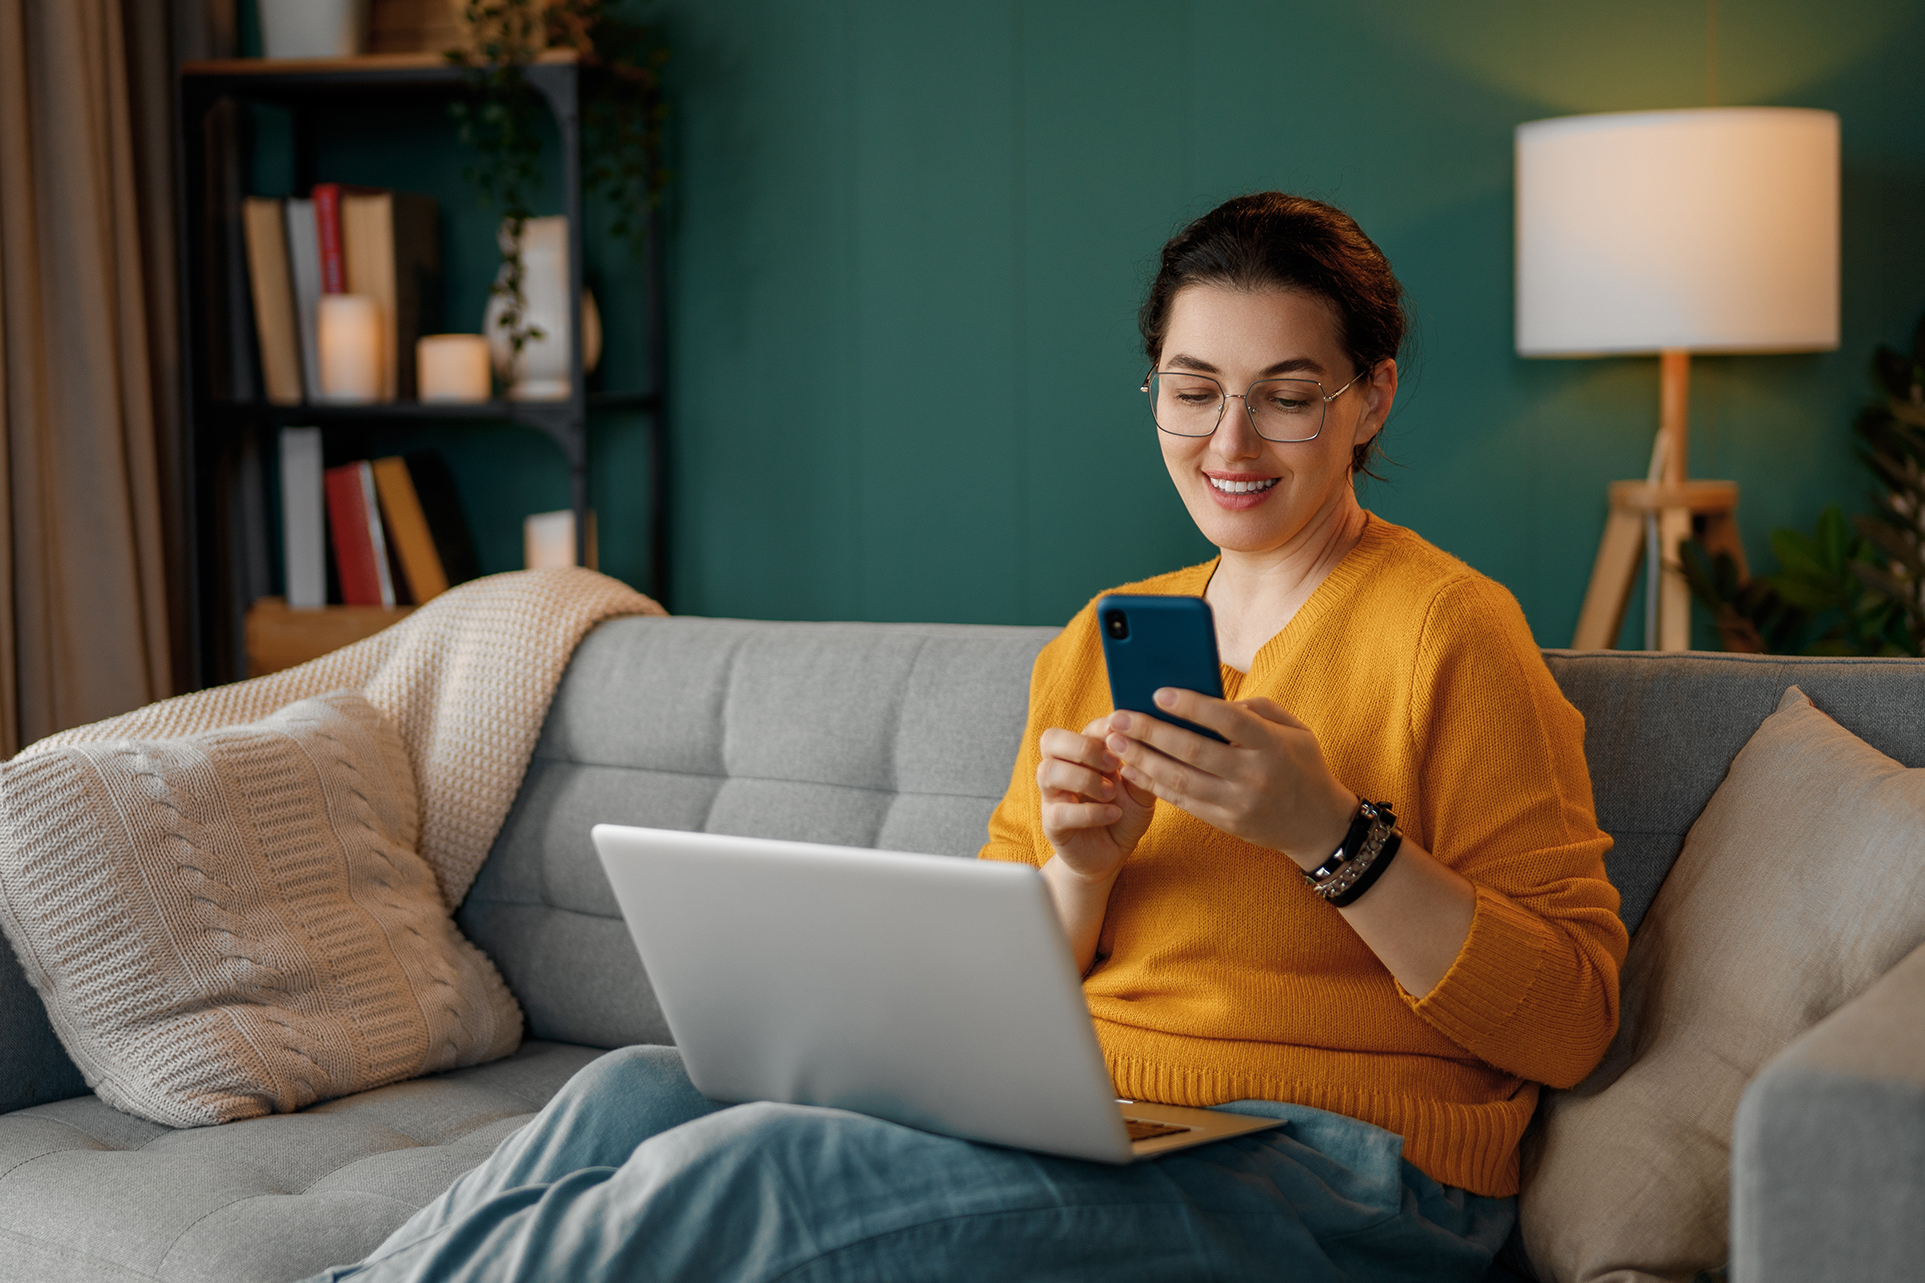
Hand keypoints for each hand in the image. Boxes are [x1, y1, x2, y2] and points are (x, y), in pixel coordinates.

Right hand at [1037, 718, 1156, 883]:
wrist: (1113, 855)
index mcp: (1084, 754)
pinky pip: (1059, 812)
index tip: (1124, 736)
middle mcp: (1063, 768)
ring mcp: (1054, 795)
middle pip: (1051, 740)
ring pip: (1047, 771)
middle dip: (1083, 747)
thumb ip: (1142, 768)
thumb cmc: (1125, 814)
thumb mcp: (1141, 790)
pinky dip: (1089, 813)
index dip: (1102, 728)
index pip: (1083, 728)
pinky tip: (1113, 814)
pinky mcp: (1052, 824)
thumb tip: (1143, 742)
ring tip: (1110, 793)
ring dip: (1083, 779)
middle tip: (1112, 763)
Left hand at [1104, 691, 1356, 869]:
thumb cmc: (1302, 766)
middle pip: (1193, 751)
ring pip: (1180, 779)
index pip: (1227, 721)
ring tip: (1114, 741)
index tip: (1158, 693)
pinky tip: (1131, 768)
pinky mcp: (1226, 822)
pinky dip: (1153, 784)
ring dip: (1142, 759)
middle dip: (1150, 732)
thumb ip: (1257, 709)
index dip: (1191, 706)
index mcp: (1272, 745)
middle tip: (1118, 716)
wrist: (1318, 825)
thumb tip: (1211, 700)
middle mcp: (1254, 775)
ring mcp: (1238, 803)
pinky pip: (1182, 802)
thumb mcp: (1294, 729)